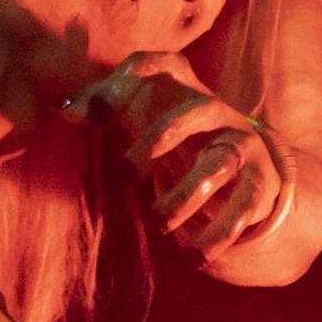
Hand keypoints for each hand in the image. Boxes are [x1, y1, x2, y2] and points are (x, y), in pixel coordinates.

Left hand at [91, 61, 294, 253]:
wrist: (248, 159)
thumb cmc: (178, 133)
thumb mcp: (143, 113)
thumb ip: (103, 107)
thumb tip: (61, 109)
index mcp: (186, 87)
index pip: (161, 65)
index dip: (126, 84)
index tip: (95, 114)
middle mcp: (218, 111)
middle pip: (195, 111)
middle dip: (158, 140)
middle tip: (126, 174)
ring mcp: (243, 145)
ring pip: (219, 165)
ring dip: (183, 198)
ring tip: (157, 224)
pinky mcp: (260, 181)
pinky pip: (241, 209)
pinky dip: (215, 236)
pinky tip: (193, 257)